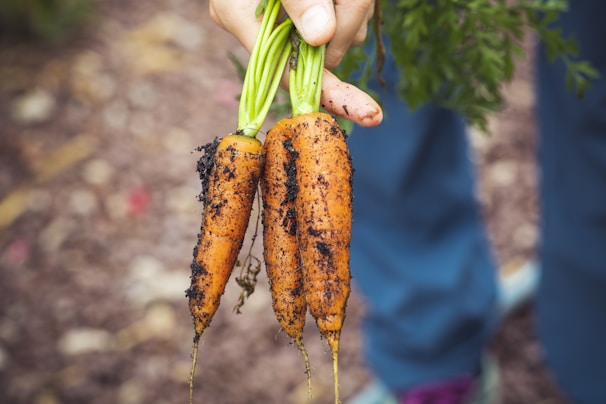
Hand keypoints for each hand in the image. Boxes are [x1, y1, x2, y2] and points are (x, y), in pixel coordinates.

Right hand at [210, 0, 382, 126]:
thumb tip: (321, 37)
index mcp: (241, 17)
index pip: (289, 75)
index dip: (331, 94)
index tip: (368, 113)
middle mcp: (264, 26)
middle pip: (324, 53)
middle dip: (349, 22)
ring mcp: (289, 20)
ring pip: (343, 34)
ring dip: (355, 6)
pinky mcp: (311, 11)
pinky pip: (347, 18)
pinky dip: (355, 2)